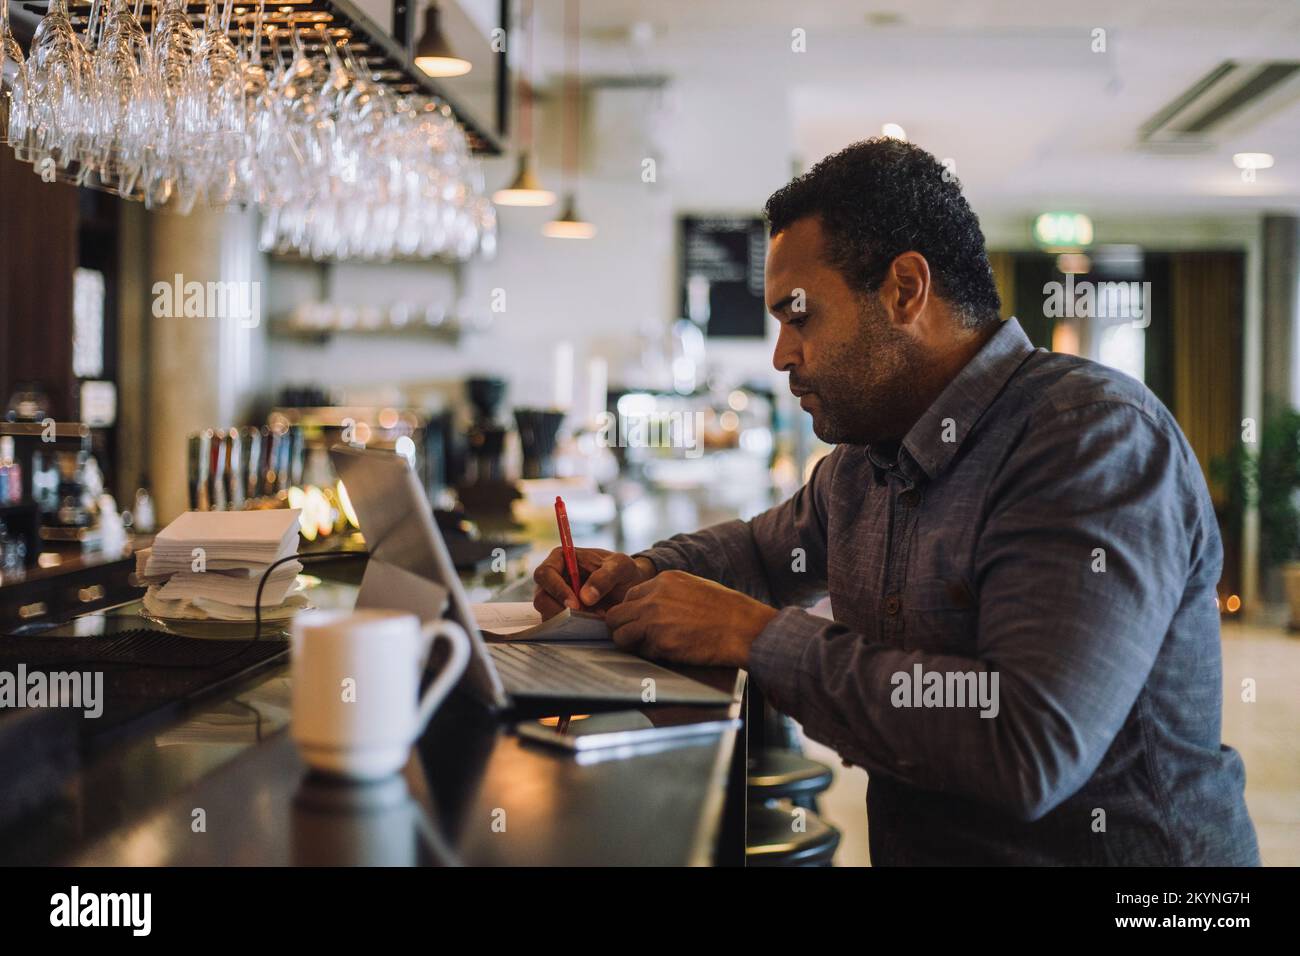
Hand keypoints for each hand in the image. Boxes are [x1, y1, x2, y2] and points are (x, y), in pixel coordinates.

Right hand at [532, 547, 656, 618]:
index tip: (574, 604)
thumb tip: (584, 598)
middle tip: (583, 618)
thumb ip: (604, 577)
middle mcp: (553, 579)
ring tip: (593, 620)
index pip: (545, 573)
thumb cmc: (622, 570)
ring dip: (567, 622)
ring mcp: (556, 599)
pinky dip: (572, 629)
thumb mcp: (620, 567)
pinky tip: (591, 626)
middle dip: (560, 611)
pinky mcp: (562, 615)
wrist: (630, 587)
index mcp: (561, 558)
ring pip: (548, 615)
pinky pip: (558, 626)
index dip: (556, 589)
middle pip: (541, 598)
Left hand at [604, 570, 778, 667]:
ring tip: (648, 648)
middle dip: (623, 627)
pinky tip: (668, 653)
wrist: (742, 627)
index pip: (629, 596)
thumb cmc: (726, 609)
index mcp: (663, 581)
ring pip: (620, 635)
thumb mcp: (694, 586)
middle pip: (616, 615)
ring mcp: (654, 621)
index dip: (632, 612)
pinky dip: (650, 655)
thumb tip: (651, 606)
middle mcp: (654, 598)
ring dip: (631, 644)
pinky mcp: (660, 643)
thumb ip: (669, 592)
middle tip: (634, 638)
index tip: (638, 622)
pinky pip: (641, 652)